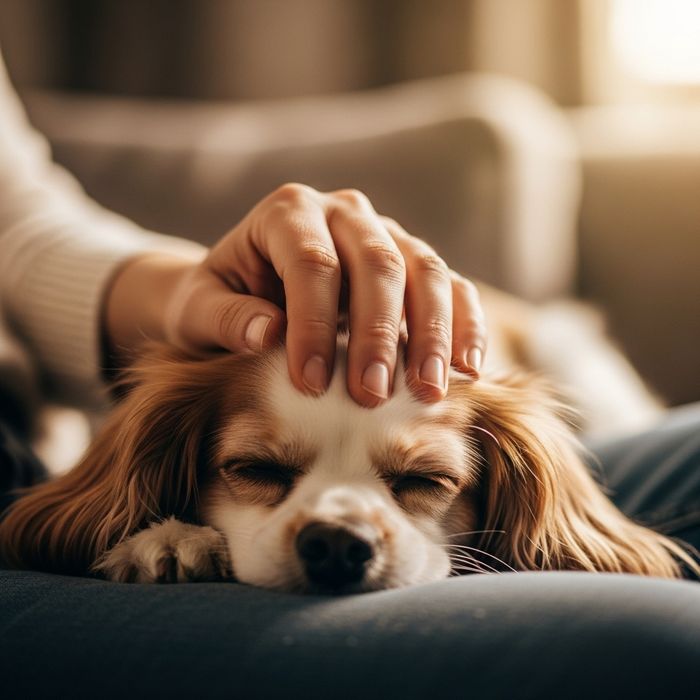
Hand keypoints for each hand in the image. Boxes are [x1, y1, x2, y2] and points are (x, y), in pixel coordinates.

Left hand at [106, 184, 485, 406]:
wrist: (246, 288)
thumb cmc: (220, 300)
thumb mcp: (199, 309)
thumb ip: (225, 317)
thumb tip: (267, 333)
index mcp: (287, 212)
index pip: (312, 263)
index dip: (314, 324)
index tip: (310, 384)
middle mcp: (344, 213)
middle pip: (378, 264)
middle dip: (378, 334)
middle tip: (372, 396)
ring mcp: (386, 234)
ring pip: (425, 271)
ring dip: (432, 334)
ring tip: (430, 391)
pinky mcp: (413, 263)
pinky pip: (452, 285)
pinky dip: (466, 324)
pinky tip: (470, 368)